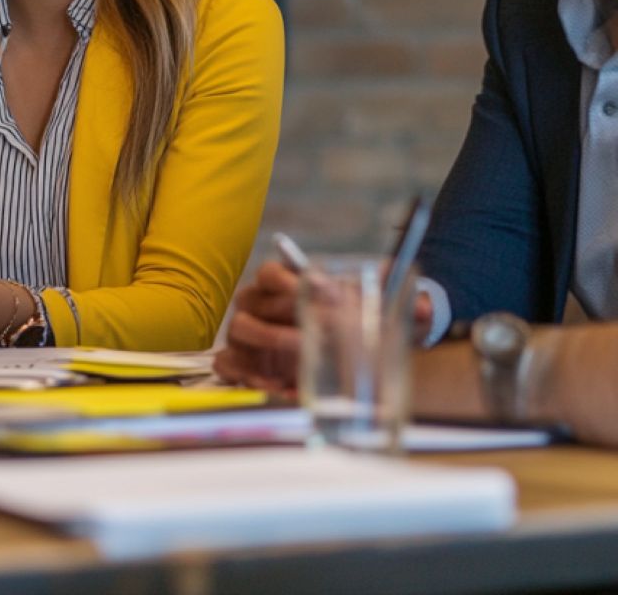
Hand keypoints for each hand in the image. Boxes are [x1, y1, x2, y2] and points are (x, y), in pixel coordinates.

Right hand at [213, 261, 437, 390]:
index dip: (285, 277)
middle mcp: (257, 306)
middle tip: (317, 330)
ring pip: (240, 329)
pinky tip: (278, 385)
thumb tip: (424, 308)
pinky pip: (230, 366)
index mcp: (280, 284)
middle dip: (283, 315)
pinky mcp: (241, 364)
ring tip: (301, 355)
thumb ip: (402, 307)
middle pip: (252, 299)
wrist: (339, 354)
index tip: (309, 286)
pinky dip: (248, 374)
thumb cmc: (352, 325)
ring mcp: (246, 336)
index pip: (269, 271)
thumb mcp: (379, 314)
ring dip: (269, 342)